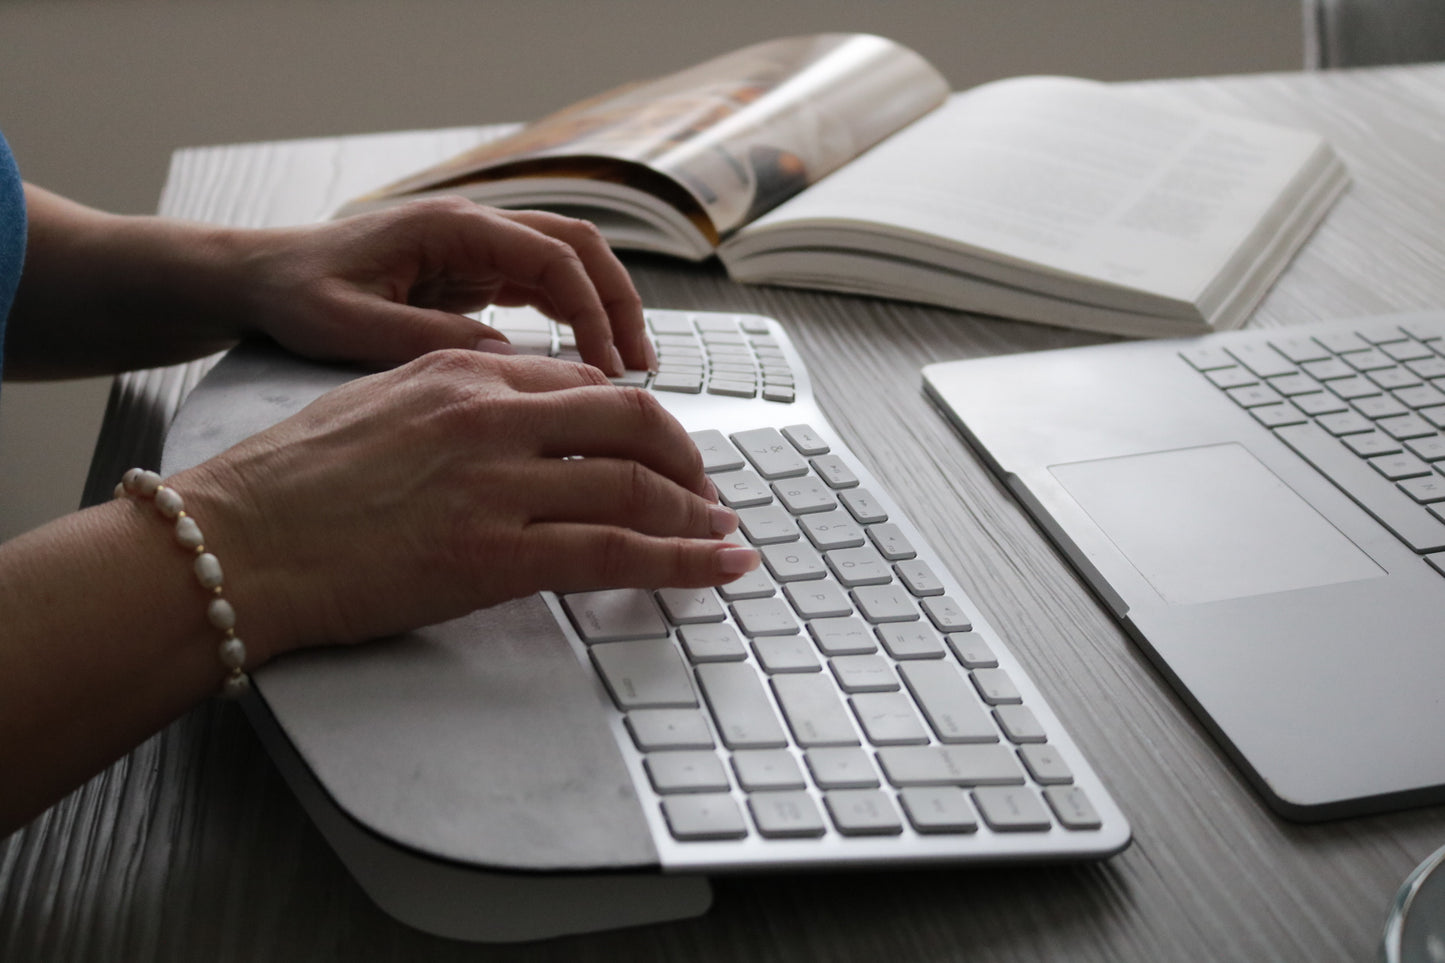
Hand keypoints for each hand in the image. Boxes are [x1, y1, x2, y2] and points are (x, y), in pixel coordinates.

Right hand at [173, 351, 756, 661]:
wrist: (234, 542)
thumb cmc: (289, 483)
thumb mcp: (378, 404)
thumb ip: (455, 402)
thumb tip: (520, 421)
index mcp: (462, 369)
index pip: (586, 384)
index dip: (639, 420)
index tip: (659, 450)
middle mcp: (492, 413)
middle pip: (634, 419)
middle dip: (686, 458)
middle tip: (707, 492)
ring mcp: (498, 482)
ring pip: (639, 485)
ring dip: (698, 513)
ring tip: (725, 535)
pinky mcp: (495, 554)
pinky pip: (619, 552)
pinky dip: (686, 561)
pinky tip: (722, 568)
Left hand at [237, 198, 656, 375]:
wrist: (260, 277)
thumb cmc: (294, 293)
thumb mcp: (348, 325)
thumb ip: (424, 340)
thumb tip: (504, 364)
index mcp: (451, 227)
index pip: (551, 257)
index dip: (591, 311)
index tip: (607, 367)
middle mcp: (473, 226)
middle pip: (579, 247)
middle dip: (618, 302)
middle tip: (640, 366)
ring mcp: (476, 246)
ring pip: (568, 264)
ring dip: (603, 308)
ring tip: (626, 367)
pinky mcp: (472, 272)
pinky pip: (542, 285)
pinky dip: (574, 317)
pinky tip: (586, 361)